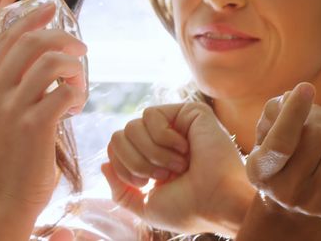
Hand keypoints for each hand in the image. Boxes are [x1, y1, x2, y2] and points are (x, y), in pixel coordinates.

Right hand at [0, 3, 87, 218]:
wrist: (1, 201)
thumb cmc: (5, 160)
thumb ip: (9, 88)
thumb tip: (42, 58)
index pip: (6, 38)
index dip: (31, 19)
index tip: (51, 9)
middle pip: (31, 43)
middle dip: (61, 37)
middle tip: (80, 47)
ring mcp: (11, 109)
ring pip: (51, 62)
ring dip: (74, 66)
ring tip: (79, 81)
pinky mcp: (34, 126)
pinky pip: (65, 92)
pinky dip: (78, 93)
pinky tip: (76, 105)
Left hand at [102, 102, 253, 236]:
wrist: (217, 203)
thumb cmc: (188, 208)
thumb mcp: (146, 206)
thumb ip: (121, 190)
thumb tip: (103, 164)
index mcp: (151, 159)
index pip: (114, 148)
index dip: (122, 166)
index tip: (148, 183)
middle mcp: (161, 140)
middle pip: (119, 135)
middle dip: (136, 162)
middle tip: (164, 176)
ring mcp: (174, 125)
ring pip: (132, 125)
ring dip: (152, 153)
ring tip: (178, 165)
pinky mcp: (188, 112)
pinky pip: (151, 114)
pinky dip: (164, 137)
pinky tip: (185, 149)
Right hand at [246, 82, 320, 221]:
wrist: (290, 202)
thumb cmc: (278, 153)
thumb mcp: (266, 131)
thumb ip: (275, 110)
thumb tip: (295, 96)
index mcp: (261, 171)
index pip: (281, 142)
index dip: (294, 113)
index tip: (306, 87)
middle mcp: (286, 193)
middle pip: (317, 138)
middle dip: (319, 116)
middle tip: (314, 116)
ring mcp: (314, 206)